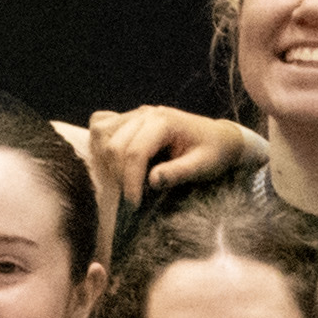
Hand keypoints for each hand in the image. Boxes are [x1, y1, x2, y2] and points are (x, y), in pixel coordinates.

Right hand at [85, 104, 261, 218]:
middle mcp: (145, 114)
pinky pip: (100, 125)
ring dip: (106, 162)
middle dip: (118, 176)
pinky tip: (111, 161)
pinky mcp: (128, 119)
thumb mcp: (203, 166)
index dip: (130, 181)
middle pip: (114, 145)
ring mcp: (134, 114)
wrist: (217, 138)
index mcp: (164, 121)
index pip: (135, 152)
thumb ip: (178, 173)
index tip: (133, 204)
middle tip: (131, 197)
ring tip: (122, 181)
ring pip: (102, 134)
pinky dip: (99, 143)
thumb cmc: (213, 152)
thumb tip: (152, 181)